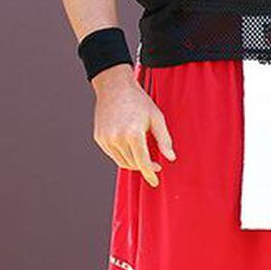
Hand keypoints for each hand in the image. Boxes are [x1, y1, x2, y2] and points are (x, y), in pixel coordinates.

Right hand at [92, 64, 175, 186]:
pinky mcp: (99, 138)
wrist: (116, 88)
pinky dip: (123, 155)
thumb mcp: (157, 117)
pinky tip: (131, 147)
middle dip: (144, 166)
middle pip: (132, 163)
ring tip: (144, 154)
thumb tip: (171, 158)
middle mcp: (117, 138)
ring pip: (122, 161)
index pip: (142, 162)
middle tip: (155, 164)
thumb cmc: (139, 101)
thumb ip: (164, 139)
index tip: (155, 181)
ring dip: (134, 162)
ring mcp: (106, 139)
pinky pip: (113, 154)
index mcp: (133, 133)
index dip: (149, 173)